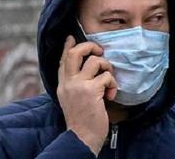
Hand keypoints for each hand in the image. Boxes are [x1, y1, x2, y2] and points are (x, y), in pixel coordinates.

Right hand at [57, 35, 117, 154]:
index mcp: (62, 84)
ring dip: (107, 68)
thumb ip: (74, 83)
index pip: (63, 59)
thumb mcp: (70, 98)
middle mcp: (68, 82)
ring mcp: (78, 85)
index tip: (71, 37)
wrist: (82, 137)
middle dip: (91, 46)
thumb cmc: (81, 119)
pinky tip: (111, 95)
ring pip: (96, 61)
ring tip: (109, 81)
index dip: (68, 46)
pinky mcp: (91, 91)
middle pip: (76, 52)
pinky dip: (113, 84)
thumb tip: (84, 68)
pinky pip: (107, 77)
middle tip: (100, 51)